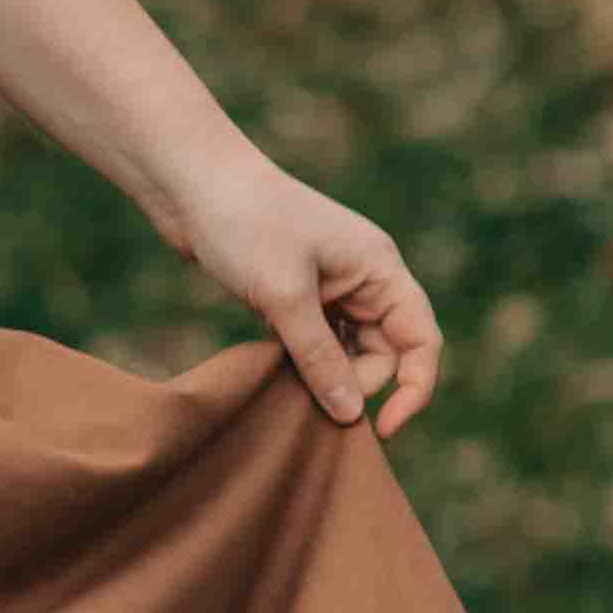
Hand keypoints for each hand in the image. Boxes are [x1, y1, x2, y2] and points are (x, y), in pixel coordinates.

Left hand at [150, 143, 442, 440]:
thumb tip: (351, 413)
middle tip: (309, 400)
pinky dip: (304, 361)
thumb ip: (320, 357)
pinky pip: (316, 340)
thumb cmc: (245, 224)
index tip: (385, 429)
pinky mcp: (295, 293)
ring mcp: (330, 285)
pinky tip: (277, 371)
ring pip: (348, 350)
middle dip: (357, 382)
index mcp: (381, 268)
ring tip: (289, 386)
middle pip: (385, 351)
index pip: (422, 340)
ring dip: (328, 375)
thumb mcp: (286, 296)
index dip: (413, 388)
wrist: (190, 183)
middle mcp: (364, 277)